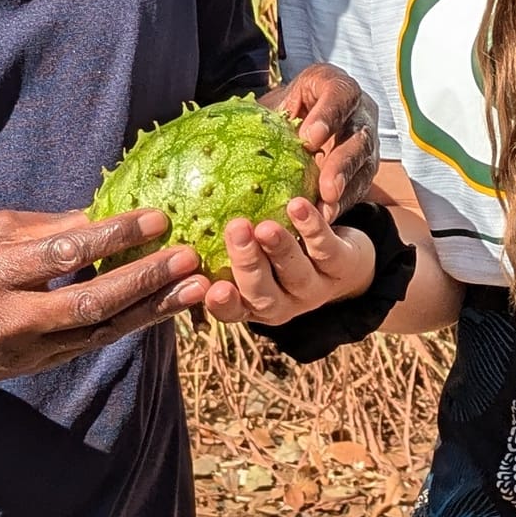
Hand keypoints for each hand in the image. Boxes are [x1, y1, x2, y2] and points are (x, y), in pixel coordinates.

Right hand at [0, 205, 203, 384]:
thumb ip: (46, 227)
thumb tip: (104, 212)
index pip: (63, 254)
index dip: (113, 236)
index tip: (155, 217)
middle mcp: (10, 317)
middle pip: (90, 300)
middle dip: (144, 278)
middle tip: (188, 256)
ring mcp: (25, 350)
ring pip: (100, 330)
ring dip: (152, 309)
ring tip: (195, 287)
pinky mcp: (36, 367)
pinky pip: (92, 342)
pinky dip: (131, 323)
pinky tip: (164, 305)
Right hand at [192, 198, 378, 329]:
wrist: (344, 260)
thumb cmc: (278, 252)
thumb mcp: (251, 255)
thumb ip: (219, 243)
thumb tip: (171, 210)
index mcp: (252, 304)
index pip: (231, 310)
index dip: (221, 303)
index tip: (207, 288)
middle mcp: (282, 303)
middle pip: (262, 293)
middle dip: (247, 264)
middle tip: (235, 231)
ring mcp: (314, 289)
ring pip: (295, 273)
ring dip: (280, 248)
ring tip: (265, 226)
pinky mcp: (342, 267)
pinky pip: (326, 249)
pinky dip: (312, 228)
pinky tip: (298, 206)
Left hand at [272, 64, 377, 217]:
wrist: (310, 117)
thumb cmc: (289, 107)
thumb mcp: (276, 100)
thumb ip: (262, 112)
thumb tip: (221, 128)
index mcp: (337, 88)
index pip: (340, 95)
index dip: (328, 116)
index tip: (310, 138)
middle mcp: (359, 115)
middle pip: (357, 137)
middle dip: (342, 164)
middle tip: (326, 188)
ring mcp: (366, 144)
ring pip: (363, 166)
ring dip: (344, 190)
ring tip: (325, 210)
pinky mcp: (364, 170)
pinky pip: (357, 188)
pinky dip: (340, 205)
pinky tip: (322, 219)